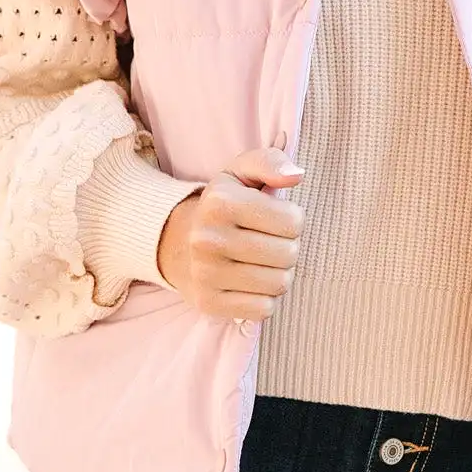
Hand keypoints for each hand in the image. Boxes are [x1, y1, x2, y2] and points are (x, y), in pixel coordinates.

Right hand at [157, 146, 303, 322]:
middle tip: (268, 242)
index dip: (292, 221)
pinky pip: (264, 309)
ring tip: (260, 263)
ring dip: (278, 274)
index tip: (275, 219)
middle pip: (289, 254)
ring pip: (280, 284)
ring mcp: (206, 274)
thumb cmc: (222, 207)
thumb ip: (270, 162)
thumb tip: (295, 176)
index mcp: (220, 202)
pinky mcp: (209, 303)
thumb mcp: (240, 173)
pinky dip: (264, 298)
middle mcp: (208, 239)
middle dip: (287, 248)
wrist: (175, 243)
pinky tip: (250, 283)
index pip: (293, 222)